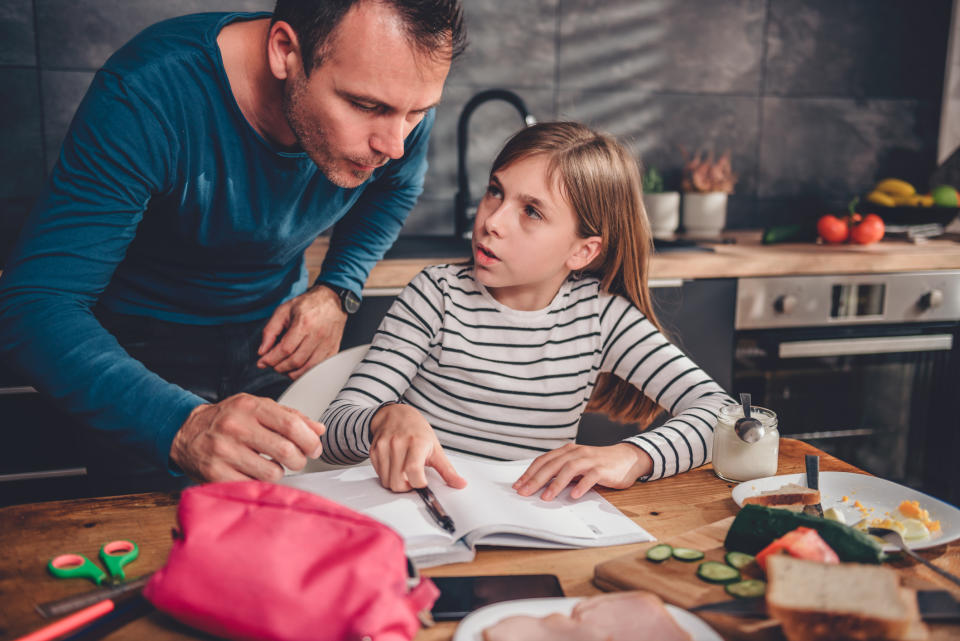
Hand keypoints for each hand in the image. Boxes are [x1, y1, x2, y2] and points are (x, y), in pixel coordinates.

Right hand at [170, 393, 324, 481]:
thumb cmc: (228, 420)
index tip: (314, 448)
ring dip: (279, 473)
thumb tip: (319, 430)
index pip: (291, 425)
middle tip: (298, 461)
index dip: (309, 441)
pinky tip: (254, 473)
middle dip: (299, 460)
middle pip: (285, 451)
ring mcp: (224, 451)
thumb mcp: (257, 408)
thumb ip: (290, 417)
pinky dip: (259, 483)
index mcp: (250, 406)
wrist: (186, 433)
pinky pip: (252, 485)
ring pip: (272, 473)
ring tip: (271, 466)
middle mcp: (235, 427)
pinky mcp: (215, 473)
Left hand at [258, 285, 346, 378]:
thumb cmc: (308, 304)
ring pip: (307, 368)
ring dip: (292, 372)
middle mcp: (318, 335)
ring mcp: (327, 344)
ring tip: (284, 367)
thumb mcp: (283, 311)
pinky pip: (318, 368)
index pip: (285, 349)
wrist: (331, 300)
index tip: (263, 362)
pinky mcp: (333, 349)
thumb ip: (270, 331)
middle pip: (295, 361)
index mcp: (304, 323)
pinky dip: (306, 371)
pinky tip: (298, 367)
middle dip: (280, 367)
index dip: (271, 359)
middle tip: (273, 364)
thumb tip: (263, 351)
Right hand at [369, 403, 466, 491]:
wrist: (397, 415)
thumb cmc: (417, 431)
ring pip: (387, 481)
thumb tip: (460, 484)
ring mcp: (384, 446)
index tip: (423, 483)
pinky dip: (387, 476)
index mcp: (417, 443)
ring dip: (396, 482)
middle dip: (407, 486)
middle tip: (413, 478)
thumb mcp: (436, 448)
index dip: (418, 483)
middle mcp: (398, 443)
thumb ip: (447, 470)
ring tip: (404, 471)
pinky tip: (395, 466)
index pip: (413, 471)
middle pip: (398, 482)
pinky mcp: (374, 450)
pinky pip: (379, 475)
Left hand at [512, 443, 652, 500]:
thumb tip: (539, 485)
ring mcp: (590, 459)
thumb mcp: (577, 466)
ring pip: (569, 469)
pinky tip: (574, 496)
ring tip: (546, 497)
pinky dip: (581, 485)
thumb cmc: (599, 464)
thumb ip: (561, 472)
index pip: (544, 460)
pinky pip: (590, 476)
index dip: (529, 472)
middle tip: (524, 492)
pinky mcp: (603, 468)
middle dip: (536, 479)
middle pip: (552, 465)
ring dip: (556, 484)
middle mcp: (576, 452)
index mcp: (567, 451)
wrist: (626, 458)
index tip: (518, 485)